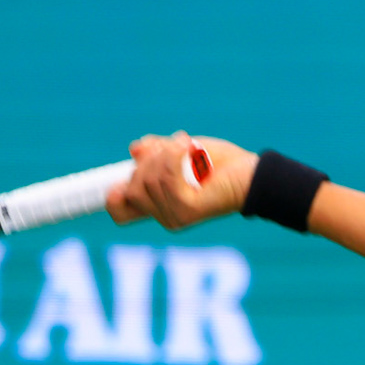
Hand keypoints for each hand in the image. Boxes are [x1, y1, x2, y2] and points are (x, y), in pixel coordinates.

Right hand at [106, 132, 257, 230]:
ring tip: (190, 149)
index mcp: (157, 205)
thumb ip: (155, 152)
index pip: (119, 210)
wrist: (251, 173)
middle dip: (152, 159)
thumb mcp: (179, 152)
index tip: (126, 175)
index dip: (114, 193)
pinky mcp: (187, 209)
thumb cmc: (218, 163)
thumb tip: (135, 149)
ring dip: (169, 154)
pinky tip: (192, 151)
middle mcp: (163, 216)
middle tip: (177, 148)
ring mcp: (174, 215)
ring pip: (149, 177)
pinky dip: (177, 156)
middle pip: (132, 185)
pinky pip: (166, 176)